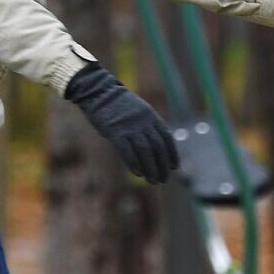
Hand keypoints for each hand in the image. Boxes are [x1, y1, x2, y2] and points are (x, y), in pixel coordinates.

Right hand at [64, 63, 178, 183]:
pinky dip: (134, 163)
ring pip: (145, 151)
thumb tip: (156, 145)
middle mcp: (143, 122)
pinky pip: (128, 151)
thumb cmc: (118, 104)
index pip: (166, 137)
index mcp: (151, 116)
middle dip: (162, 165)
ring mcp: (130, 126)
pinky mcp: (116, 132)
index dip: (172, 153)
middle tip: (164, 178)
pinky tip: (138, 173)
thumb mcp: (139, 110)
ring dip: (151, 168)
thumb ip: (148, 125)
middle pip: (158, 147)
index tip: (174, 167)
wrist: (100, 92)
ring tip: (153, 181)